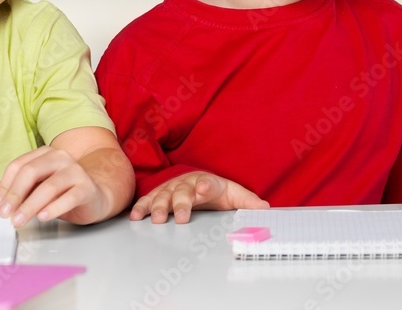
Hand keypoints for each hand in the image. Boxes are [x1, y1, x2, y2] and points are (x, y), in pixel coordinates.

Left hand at [0, 146, 105, 226]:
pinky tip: (43, 217)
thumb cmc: (62, 192)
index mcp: (44, 154)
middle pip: (31, 172)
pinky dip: (54, 208)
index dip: (4, 186)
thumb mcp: (36, 188)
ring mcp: (75, 171)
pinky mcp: (87, 187)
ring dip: (30, 205)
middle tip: (4, 214)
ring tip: (19, 220)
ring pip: (49, 186)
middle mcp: (60, 158)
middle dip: (15, 194)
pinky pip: (69, 197)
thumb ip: (12, 188)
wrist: (95, 197)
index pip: (18, 166)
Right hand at [130, 171, 267, 223]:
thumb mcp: (234, 195)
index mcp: (207, 182)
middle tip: (181, 217)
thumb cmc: (217, 191)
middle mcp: (187, 184)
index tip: (204, 189)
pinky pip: (148, 200)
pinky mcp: (159, 195)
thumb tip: (266, 209)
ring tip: (157, 219)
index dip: (206, 186)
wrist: (199, 183)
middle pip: (183, 192)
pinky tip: (135, 216)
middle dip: (181, 203)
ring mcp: (172, 189)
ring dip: (159, 206)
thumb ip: (248, 201)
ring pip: (163, 196)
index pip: (208, 183)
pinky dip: (141, 207)